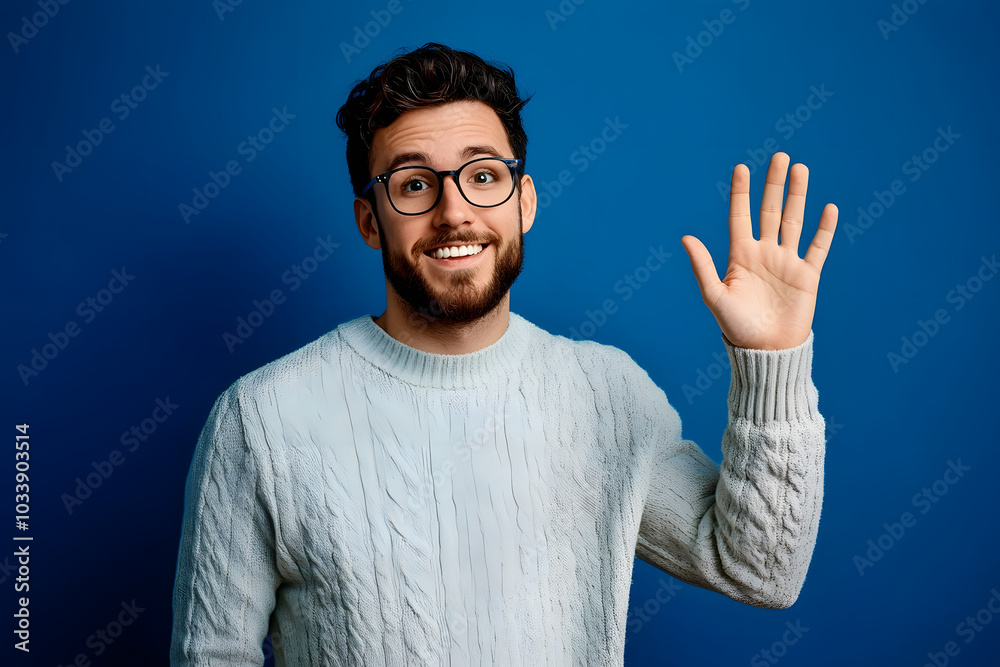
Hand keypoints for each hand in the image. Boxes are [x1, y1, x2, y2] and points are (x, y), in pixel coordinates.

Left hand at [681, 153, 837, 349]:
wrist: (767, 351)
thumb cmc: (736, 327)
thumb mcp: (715, 296)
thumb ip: (703, 266)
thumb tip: (685, 238)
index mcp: (740, 256)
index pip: (741, 216)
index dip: (741, 192)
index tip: (742, 167)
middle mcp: (764, 253)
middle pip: (770, 211)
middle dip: (774, 184)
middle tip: (780, 157)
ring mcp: (787, 262)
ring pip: (793, 221)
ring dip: (797, 196)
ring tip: (800, 169)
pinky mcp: (807, 275)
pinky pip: (818, 247)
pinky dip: (824, 228)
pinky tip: (828, 207)